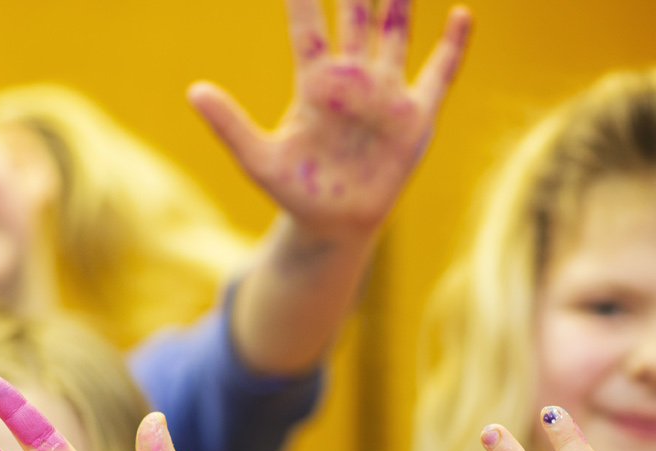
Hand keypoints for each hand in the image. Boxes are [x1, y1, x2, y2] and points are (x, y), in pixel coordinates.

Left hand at [188, 0, 470, 236]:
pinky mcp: (415, 116)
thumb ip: (229, 125)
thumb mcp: (258, 160)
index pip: (308, 23)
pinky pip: (439, 74)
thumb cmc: (296, 191)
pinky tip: (462, 14)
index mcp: (314, 83)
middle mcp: (352, 78)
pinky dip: (453, 46)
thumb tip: (193, 91)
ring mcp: (386, 93)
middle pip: (357, 13)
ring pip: (396, 31)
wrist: (334, 225)